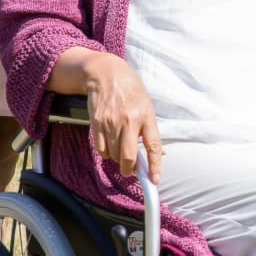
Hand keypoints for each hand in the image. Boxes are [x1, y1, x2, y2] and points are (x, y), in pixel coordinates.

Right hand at [84, 54, 162, 184]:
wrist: (106, 74)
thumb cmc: (131, 92)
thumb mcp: (147, 107)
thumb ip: (150, 130)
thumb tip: (158, 154)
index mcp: (146, 116)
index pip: (153, 146)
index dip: (154, 166)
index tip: (154, 180)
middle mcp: (129, 120)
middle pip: (128, 156)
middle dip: (129, 169)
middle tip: (130, 170)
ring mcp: (111, 122)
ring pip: (113, 155)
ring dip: (116, 159)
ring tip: (119, 149)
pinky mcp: (97, 122)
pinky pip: (100, 148)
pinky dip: (105, 152)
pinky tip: (109, 143)